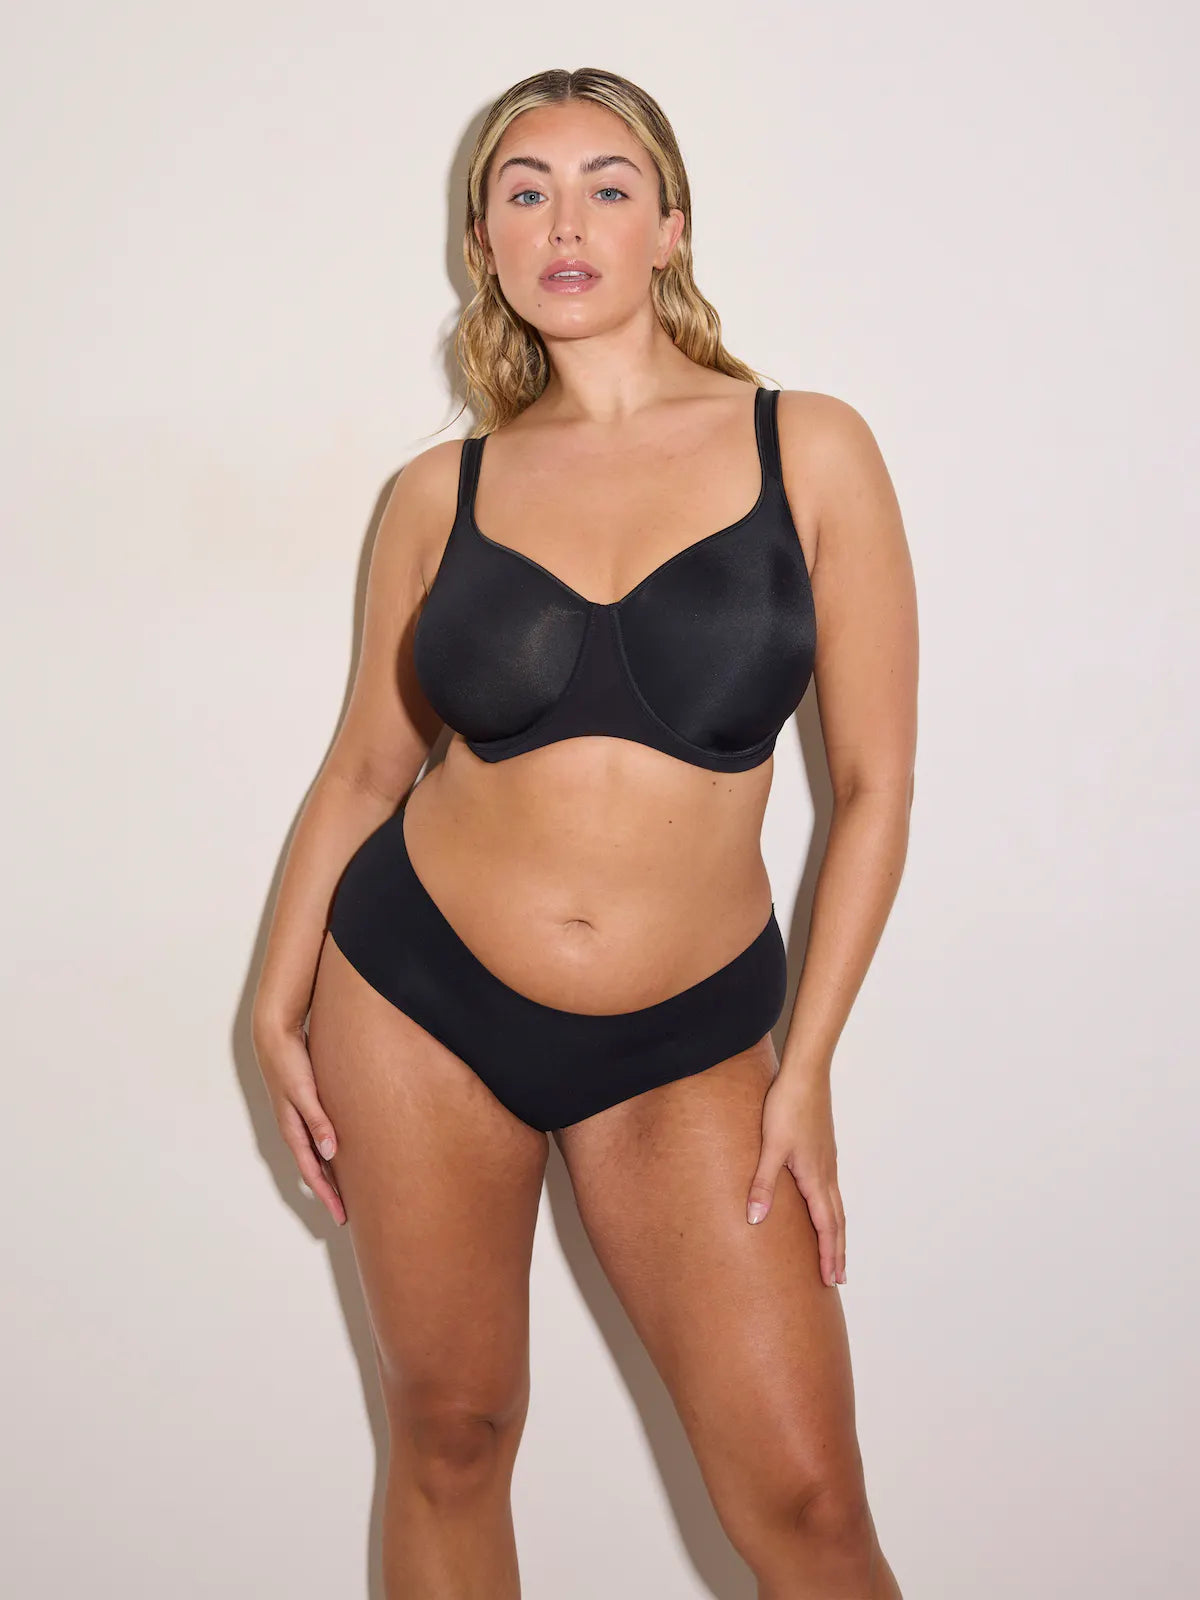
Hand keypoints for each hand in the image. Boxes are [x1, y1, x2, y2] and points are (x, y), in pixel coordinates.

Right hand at [253, 1019, 345, 1226]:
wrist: (274, 1035)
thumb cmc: (289, 1062)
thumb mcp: (304, 1093)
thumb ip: (318, 1121)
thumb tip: (330, 1154)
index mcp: (292, 1130)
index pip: (312, 1172)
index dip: (327, 1195)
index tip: (341, 1216)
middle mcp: (294, 1129)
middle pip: (313, 1169)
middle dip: (329, 1192)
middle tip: (346, 1214)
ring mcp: (298, 1118)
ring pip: (316, 1155)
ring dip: (329, 1175)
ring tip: (346, 1191)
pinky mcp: (305, 1105)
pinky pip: (318, 1138)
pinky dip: (328, 1152)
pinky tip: (340, 1153)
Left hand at [746, 1070, 844, 1286]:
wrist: (806, 1075)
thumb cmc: (787, 1108)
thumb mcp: (770, 1147)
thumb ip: (763, 1184)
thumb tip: (755, 1219)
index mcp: (815, 1179)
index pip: (826, 1227)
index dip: (828, 1255)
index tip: (830, 1280)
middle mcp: (827, 1174)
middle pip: (838, 1222)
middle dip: (838, 1251)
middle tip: (838, 1278)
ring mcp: (828, 1162)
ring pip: (837, 1206)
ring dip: (837, 1233)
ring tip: (835, 1251)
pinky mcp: (824, 1151)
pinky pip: (832, 1191)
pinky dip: (832, 1211)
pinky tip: (824, 1209)